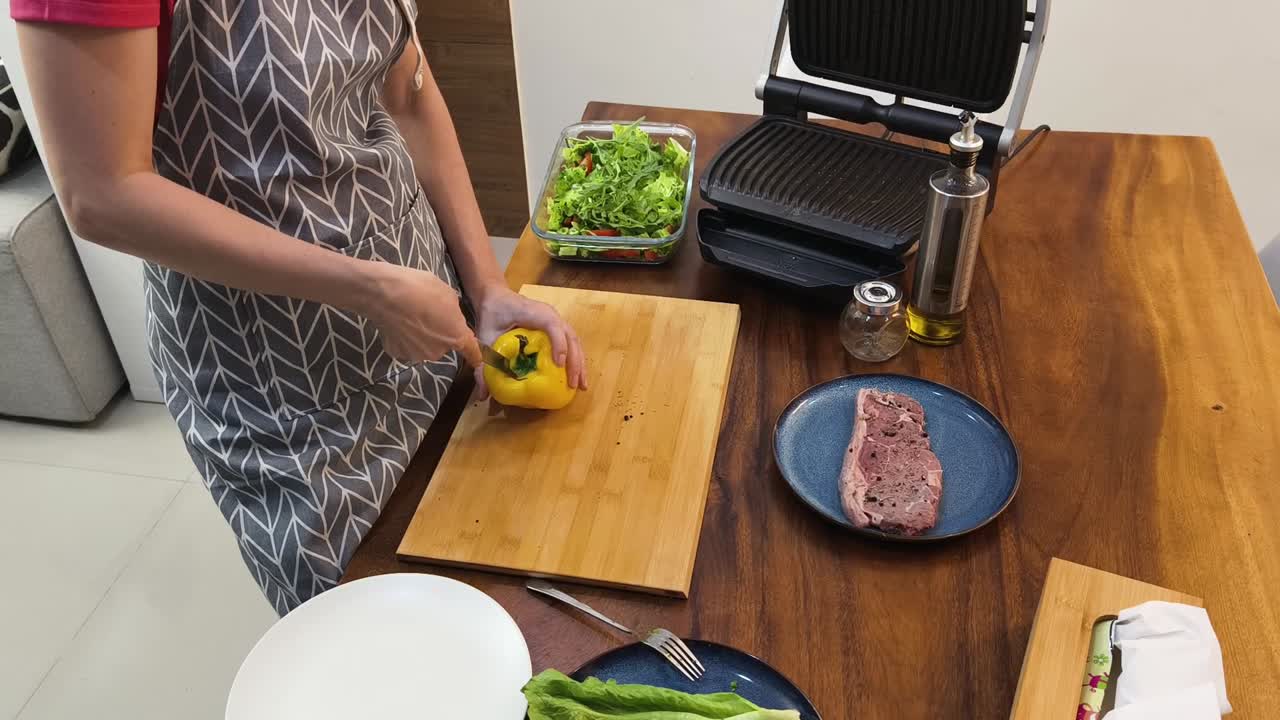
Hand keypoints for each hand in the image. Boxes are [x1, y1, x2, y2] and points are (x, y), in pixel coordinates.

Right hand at [357, 261, 482, 367]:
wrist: (386, 293)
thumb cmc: (422, 288)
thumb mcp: (448, 294)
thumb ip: (453, 312)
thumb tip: (449, 318)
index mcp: (456, 337)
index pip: (472, 353)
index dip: (475, 356)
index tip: (477, 360)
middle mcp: (438, 352)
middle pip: (443, 346)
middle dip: (439, 334)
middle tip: (427, 315)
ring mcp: (416, 355)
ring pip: (423, 347)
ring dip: (420, 337)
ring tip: (409, 317)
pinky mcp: (397, 353)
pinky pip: (404, 346)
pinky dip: (402, 338)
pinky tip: (396, 323)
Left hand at [472, 286, 587, 395]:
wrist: (496, 297)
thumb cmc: (492, 314)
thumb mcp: (485, 337)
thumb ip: (484, 363)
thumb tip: (482, 395)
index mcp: (532, 312)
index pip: (552, 325)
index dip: (558, 344)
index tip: (559, 364)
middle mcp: (549, 314)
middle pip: (569, 336)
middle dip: (574, 361)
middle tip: (574, 384)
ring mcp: (555, 320)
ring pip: (574, 340)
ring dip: (579, 362)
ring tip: (581, 385)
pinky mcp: (556, 328)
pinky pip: (570, 342)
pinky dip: (575, 359)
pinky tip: (576, 375)